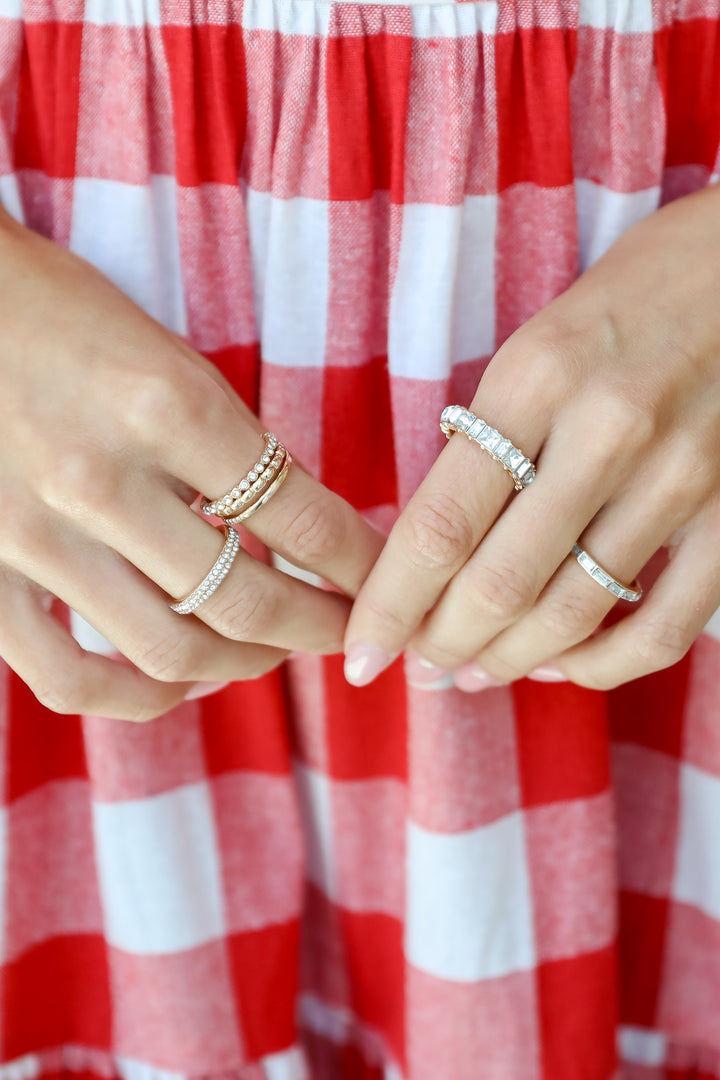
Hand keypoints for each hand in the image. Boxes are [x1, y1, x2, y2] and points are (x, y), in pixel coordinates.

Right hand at [0, 209, 382, 720]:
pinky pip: (66, 679)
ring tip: (267, 651)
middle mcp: (100, 479)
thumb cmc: (63, 315)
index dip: (361, 567)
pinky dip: (135, 697)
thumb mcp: (169, 357)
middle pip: (248, 602)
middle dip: (318, 627)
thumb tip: (302, 535)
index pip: (301, 521)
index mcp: (166, 406)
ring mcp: (32, 537)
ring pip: (169, 651)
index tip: (382, 583)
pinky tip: (176, 682)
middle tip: (343, 628)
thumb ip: (235, 448)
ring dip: (242, 663)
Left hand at [344, 182, 719, 691]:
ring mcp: (682, 476)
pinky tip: (565, 666)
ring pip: (573, 615)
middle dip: (441, 644)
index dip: (390, 605)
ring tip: (472, 672)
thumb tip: (434, 552)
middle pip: (498, 584)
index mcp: (537, 376)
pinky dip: (603, 666)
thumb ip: (486, 444)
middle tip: (417, 666)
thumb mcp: (536, 348)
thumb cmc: (630, 302)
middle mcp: (608, 430)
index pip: (441, 523)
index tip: (360, 651)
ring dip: (508, 662)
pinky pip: (664, 627)